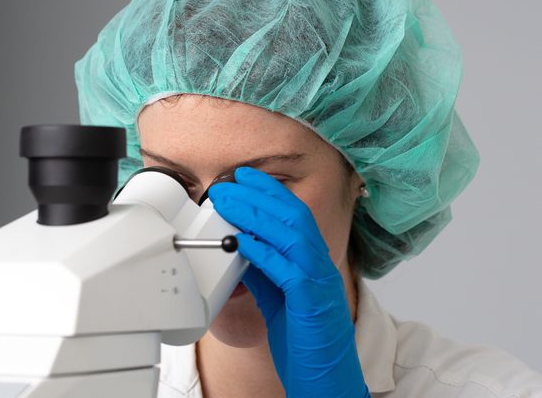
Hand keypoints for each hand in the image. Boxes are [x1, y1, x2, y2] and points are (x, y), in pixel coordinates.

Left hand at [208, 166, 369, 397]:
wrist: (326, 379)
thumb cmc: (304, 340)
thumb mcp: (276, 298)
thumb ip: (260, 271)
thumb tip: (237, 247)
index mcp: (313, 261)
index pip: (293, 214)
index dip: (269, 191)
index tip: (244, 177)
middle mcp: (320, 265)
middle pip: (293, 216)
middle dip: (259, 195)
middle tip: (228, 184)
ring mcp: (319, 282)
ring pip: (292, 235)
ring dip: (256, 214)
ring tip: (228, 202)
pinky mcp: (313, 303)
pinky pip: (287, 269)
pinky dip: (262, 251)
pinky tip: (240, 241)